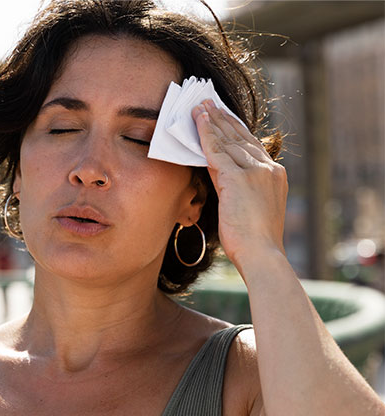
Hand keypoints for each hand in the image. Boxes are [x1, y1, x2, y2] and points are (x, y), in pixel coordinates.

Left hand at [192, 100, 287, 268]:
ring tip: (199, 106)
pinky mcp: (239, 178)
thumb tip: (222, 178)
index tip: (224, 115)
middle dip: (222, 119)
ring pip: (228, 140)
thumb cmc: (255, 241)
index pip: (252, 145)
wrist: (262, 254)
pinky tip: (197, 121)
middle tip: (208, 102)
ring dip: (212, 121)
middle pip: (240, 137)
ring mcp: (255, 172)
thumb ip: (240, 189)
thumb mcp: (252, 208)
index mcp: (275, 176)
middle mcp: (268, 169)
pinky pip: (216, 151)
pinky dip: (205, 134)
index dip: (236, 129)